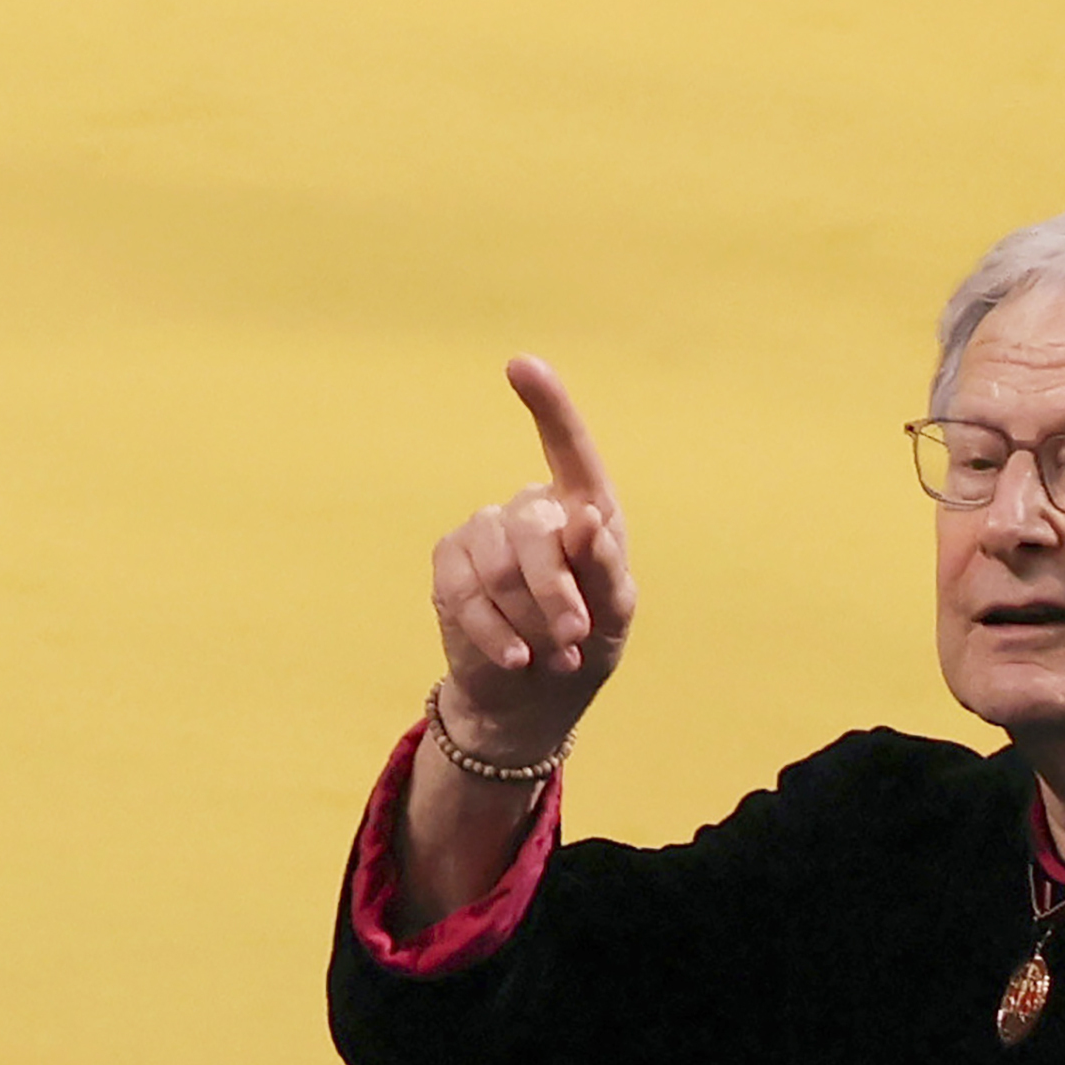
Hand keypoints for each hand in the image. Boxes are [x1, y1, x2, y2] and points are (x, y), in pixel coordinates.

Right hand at [429, 357, 637, 759]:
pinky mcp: (450, 564)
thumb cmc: (586, 648)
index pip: (568, 449)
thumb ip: (605, 569)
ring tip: (549, 655)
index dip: (547, 405)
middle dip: (556, 591)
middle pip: (535, 529)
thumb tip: (583, 521)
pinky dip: (493, 630)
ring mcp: (485, 532)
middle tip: (575, 637)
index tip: (519, 365)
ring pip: (496, 562)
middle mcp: (532, 511)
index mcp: (584, 509)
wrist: (530, 699)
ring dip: (526, 617)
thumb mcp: (614, 617)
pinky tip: (514, 657)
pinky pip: (463, 589)